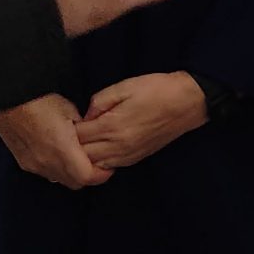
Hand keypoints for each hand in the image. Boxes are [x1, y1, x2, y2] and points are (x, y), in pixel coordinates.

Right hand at [0, 94, 107, 188]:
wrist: (6, 102)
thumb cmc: (39, 101)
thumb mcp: (69, 110)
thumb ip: (83, 129)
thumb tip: (90, 137)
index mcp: (62, 149)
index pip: (87, 176)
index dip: (102, 173)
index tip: (109, 166)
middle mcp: (48, 162)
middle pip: (76, 183)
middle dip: (89, 176)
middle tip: (97, 162)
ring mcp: (35, 165)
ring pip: (60, 180)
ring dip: (72, 174)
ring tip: (78, 157)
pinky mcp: (25, 163)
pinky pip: (46, 173)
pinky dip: (57, 169)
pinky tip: (58, 154)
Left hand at [74, 72, 207, 171]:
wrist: (187, 103)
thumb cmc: (156, 90)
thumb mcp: (125, 86)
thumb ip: (100, 100)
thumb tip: (86, 115)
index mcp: (113, 125)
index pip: (78, 136)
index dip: (68, 129)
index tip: (66, 121)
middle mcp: (118, 146)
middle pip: (83, 155)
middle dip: (73, 146)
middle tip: (70, 134)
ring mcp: (128, 155)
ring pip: (95, 165)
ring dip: (86, 156)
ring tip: (83, 142)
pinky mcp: (136, 158)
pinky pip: (110, 167)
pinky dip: (100, 161)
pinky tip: (100, 149)